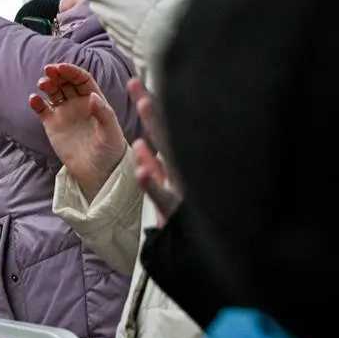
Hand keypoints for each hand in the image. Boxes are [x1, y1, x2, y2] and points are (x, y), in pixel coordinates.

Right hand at [28, 63, 127, 200]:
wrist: (98, 171)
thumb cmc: (109, 150)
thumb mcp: (110, 131)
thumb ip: (103, 113)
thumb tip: (92, 96)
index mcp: (94, 100)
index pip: (81, 79)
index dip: (72, 71)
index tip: (61, 68)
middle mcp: (78, 103)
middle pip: (65, 82)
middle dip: (57, 73)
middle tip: (48, 70)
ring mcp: (64, 113)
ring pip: (52, 92)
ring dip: (46, 85)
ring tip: (42, 84)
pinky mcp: (52, 124)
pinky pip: (42, 109)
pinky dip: (36, 103)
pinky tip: (33, 99)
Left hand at [127, 77, 182, 224]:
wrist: (204, 256)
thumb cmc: (188, 222)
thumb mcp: (170, 192)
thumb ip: (154, 168)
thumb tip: (138, 143)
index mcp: (182, 167)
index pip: (166, 131)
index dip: (151, 107)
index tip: (135, 83)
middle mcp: (185, 172)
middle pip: (167, 132)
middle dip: (151, 106)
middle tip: (134, 82)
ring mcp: (183, 188)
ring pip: (169, 153)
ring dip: (156, 128)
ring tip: (141, 103)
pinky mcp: (178, 211)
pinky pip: (163, 196)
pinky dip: (152, 183)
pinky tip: (139, 170)